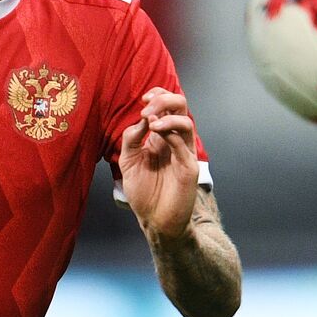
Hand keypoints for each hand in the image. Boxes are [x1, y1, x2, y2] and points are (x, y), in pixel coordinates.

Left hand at [118, 87, 199, 239]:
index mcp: (161, 137)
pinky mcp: (188, 168)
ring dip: (167, 116)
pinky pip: (184, 144)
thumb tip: (142, 118)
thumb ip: (131, 139)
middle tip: (146, 108)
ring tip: (150, 121)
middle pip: (181, 107)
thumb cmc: (143, 192)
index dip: (158, 96)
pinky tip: (156, 132)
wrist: (154, 220)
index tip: (143, 100)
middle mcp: (175, 141)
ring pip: (187, 122)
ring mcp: (184, 153)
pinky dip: (170, 133)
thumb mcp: (128, 161)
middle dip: (164, 100)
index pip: (168, 106)